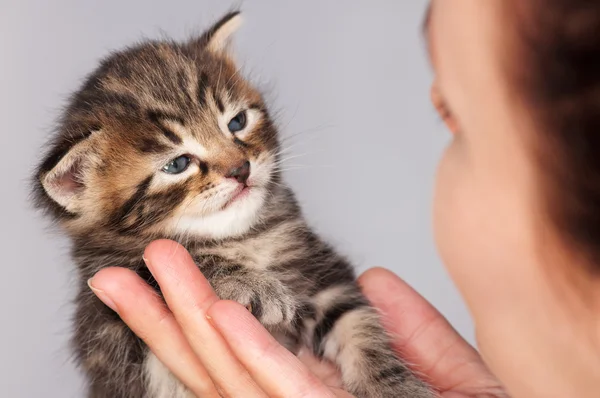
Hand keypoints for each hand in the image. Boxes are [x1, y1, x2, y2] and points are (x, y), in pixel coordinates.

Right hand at [88, 239, 507, 396]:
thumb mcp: (449, 375)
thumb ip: (410, 332)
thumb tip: (376, 280)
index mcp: (327, 394)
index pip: (249, 352)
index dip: (200, 312)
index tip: (166, 273)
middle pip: (224, 363)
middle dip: (168, 315)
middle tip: (120, 268)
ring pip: (240, 376)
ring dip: (192, 322)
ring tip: (151, 275)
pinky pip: (290, 390)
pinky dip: (255, 353)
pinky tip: (221, 313)